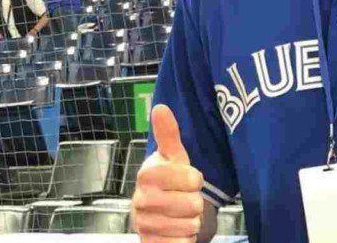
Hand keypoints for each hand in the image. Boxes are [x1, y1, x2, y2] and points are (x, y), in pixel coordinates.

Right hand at [133, 105, 204, 242]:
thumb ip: (168, 134)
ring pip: (189, 226)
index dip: (196, 180)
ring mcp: (143, 225)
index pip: (192, 179)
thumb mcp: (174, 157)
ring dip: (191, 222)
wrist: (158, 214)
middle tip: (185, 199)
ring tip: (181, 214)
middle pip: (192, 204)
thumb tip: (161, 107)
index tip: (189, 179)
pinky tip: (177, 232)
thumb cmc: (170, 182)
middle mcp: (140, 200)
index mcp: (147, 175)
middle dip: (195, 203)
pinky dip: (185, 240)